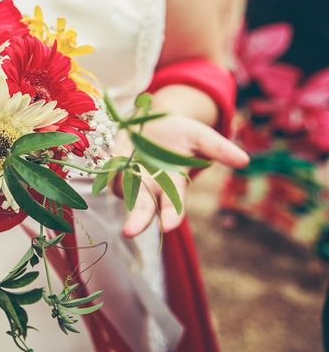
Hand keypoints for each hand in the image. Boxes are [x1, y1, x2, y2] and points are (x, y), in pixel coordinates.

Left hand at [113, 115, 248, 237]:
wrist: (151, 120)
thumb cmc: (179, 132)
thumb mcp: (199, 136)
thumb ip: (218, 149)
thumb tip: (244, 160)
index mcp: (173, 184)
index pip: (174, 206)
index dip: (171, 216)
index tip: (168, 226)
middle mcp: (150, 186)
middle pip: (143, 209)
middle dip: (138, 221)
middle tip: (130, 231)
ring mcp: (129, 178)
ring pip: (122, 191)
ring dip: (121, 185)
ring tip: (123, 167)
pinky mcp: (112, 166)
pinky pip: (107, 174)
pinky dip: (107, 171)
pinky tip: (111, 160)